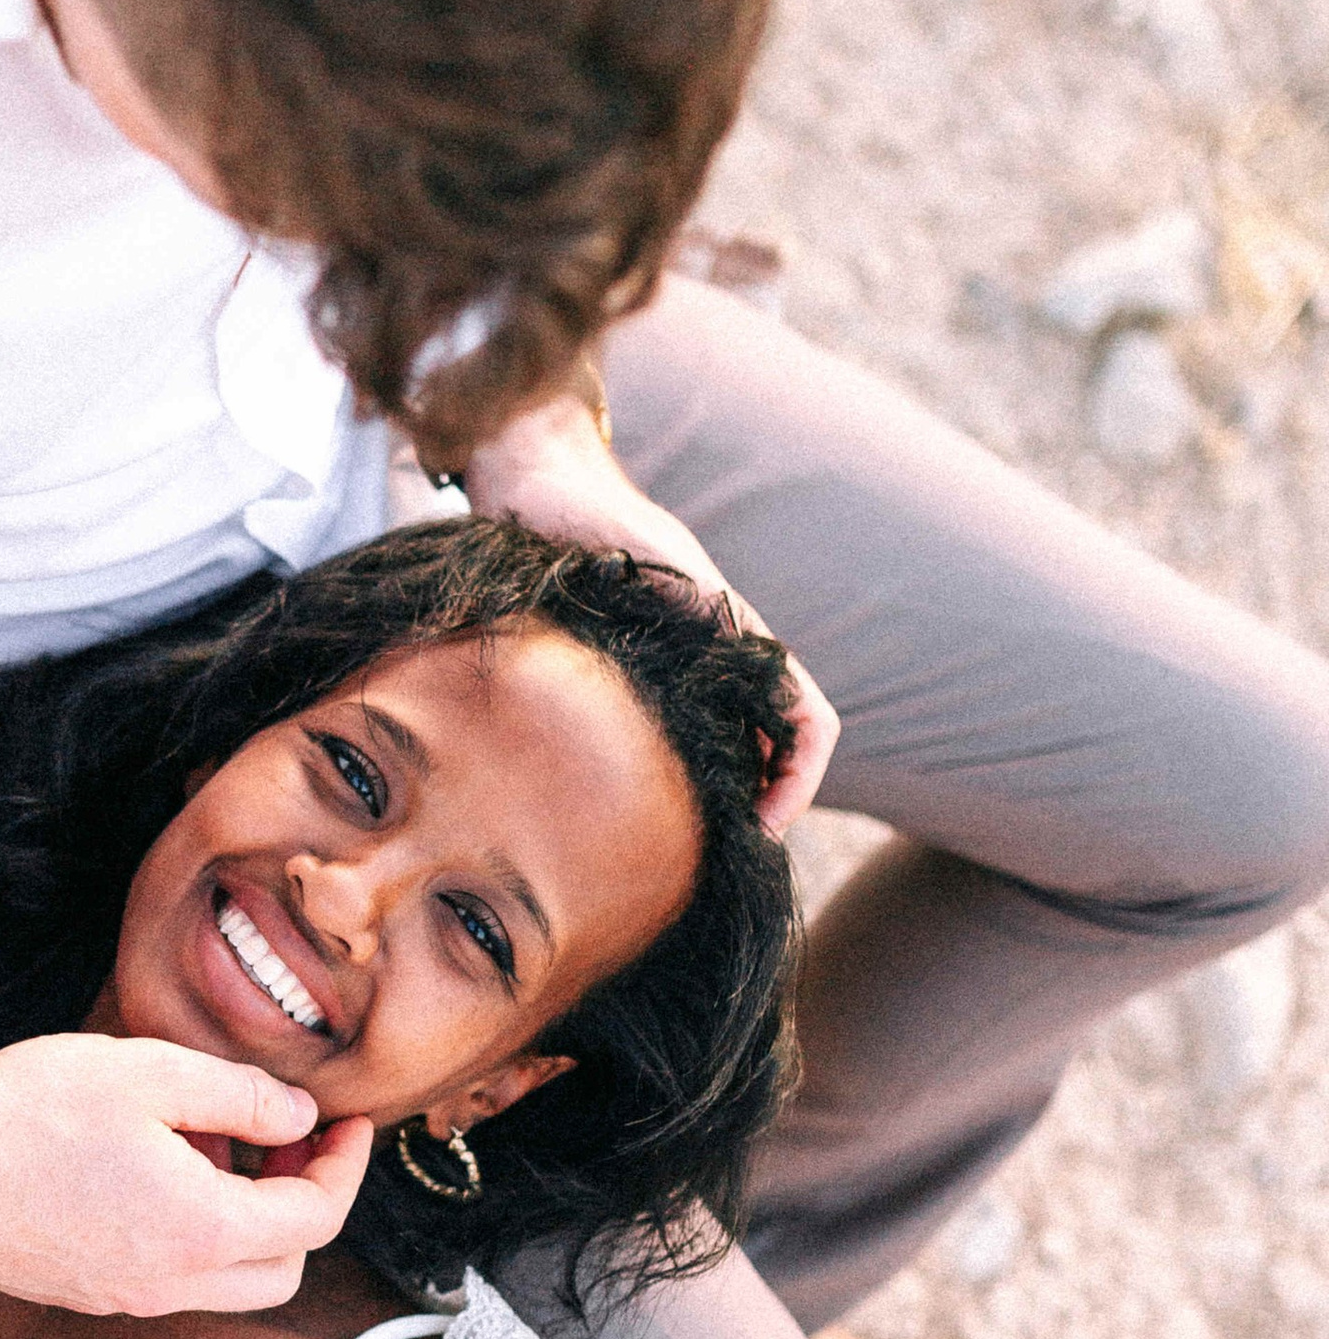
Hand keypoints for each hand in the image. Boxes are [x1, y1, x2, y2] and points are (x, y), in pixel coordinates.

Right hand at [0, 1034, 371, 1316]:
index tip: (345, 1121)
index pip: (316, 1219)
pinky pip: (173, 1277)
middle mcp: (172, 1283)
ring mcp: (126, 1297)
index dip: (345, 1168)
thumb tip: (299, 1122)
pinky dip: (195, 1233)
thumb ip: (241, 1098)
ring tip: (213, 1145)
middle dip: (304, 1204)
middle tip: (284, 1140)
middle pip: (284, 1269)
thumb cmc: (25, 1114)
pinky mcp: (87, 1291)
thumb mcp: (149, 1072)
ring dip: (248, 1222)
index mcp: (202, 1231)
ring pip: (228, 1282)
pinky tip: (155, 1169)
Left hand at [462, 389, 837, 832]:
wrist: (532, 478)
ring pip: (731, 746)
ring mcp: (682, 665)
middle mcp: (719, 655)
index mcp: (736, 633)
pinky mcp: (637, 670)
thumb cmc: (582, 513)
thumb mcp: (646, 558)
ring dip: (723, 795)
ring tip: (676, 848)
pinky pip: (679, 737)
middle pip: (775, 747)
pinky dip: (676, 778)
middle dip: (763, 805)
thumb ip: (694, 600)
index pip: (806, 720)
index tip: (762, 831)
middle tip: (708, 861)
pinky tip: (629, 809)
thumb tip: (734, 647)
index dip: (799, 781)